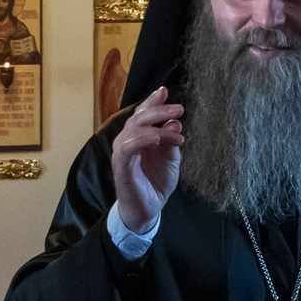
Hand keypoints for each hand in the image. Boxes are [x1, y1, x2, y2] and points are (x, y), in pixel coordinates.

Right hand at [110, 87, 182, 235]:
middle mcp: (127, 141)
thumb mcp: (171, 159)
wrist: (148, 209)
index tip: (164, 91)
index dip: (152, 101)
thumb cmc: (156, 182)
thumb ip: (171, 141)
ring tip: (176, 131)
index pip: (142, 114)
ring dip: (156, 126)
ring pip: (133, 129)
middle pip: (139, 117)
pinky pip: (127, 147)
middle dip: (159, 110)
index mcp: (138, 136)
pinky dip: (143, 139)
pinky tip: (158, 139)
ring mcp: (122, 152)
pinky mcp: (121, 165)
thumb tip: (175, 122)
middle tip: (179, 109)